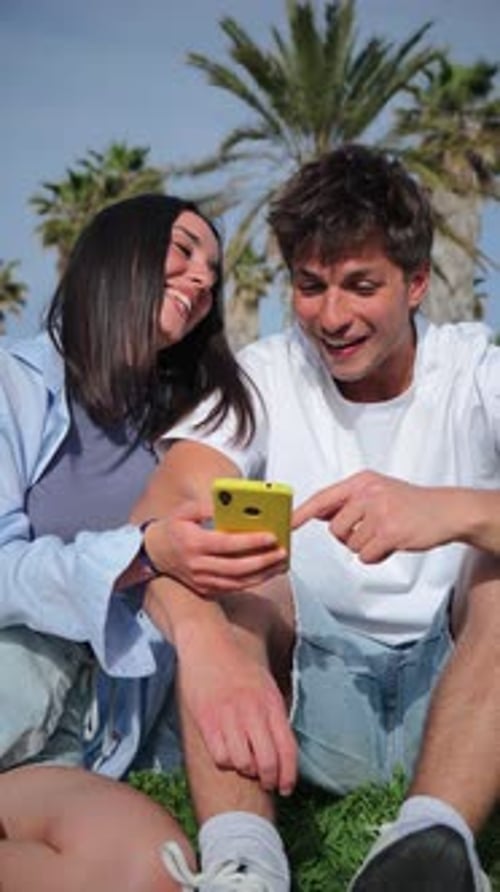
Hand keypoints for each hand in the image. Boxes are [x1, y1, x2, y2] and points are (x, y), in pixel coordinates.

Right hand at [145, 503, 288, 595]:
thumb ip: (207, 506)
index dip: (251, 541)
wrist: (155, 553)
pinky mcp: (207, 590)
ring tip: (281, 562)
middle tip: (282, 551)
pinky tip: (268, 571)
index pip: (227, 544)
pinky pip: (234, 588)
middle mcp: (198, 566)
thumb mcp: (185, 510)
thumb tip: (229, 504)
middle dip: (263, 560)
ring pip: (238, 581)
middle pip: (237, 566)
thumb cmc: (174, 527)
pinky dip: (254, 581)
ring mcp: (202, 581)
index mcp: (193, 543)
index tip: (271, 536)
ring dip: (263, 573)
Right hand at [175, 621, 296, 795]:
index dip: (289, 775)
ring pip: (244, 764)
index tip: (286, 788)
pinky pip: (220, 757)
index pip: (288, 749)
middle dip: (268, 779)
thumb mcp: (266, 684)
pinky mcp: (207, 720)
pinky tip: (225, 753)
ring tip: (244, 764)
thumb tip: (283, 747)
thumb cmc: (238, 665)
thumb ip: (274, 713)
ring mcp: (229, 716)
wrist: (208, 642)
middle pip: (268, 762)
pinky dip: (225, 762)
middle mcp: (253, 711)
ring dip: (245, 770)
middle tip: (265, 782)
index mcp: (271, 703)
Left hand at [293, 471, 456, 561]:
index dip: (302, 512)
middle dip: (350, 537)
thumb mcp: (377, 490)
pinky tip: (393, 543)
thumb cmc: (409, 503)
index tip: (288, 523)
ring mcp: (379, 512)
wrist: (445, 510)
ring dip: (367, 547)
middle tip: (372, 530)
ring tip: (387, 534)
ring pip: (351, 545)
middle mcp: (368, 493)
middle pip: (335, 529)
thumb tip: (318, 513)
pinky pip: (366, 556)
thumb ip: (348, 501)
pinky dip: (378, 556)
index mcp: (361, 482)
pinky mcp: (390, 532)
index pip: (323, 498)